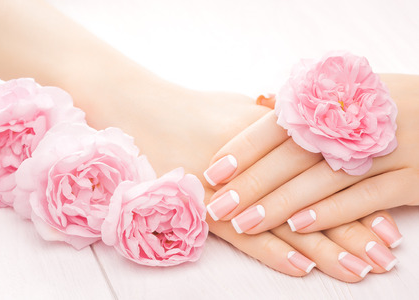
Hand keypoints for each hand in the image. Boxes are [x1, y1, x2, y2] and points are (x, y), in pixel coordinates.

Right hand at [88, 84, 401, 280]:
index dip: (361, 201)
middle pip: (314, 202)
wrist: (147, 111)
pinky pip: (244, 235)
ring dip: (324, 250)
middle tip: (383, 257)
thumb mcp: (242, 108)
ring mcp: (231, 187)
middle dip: (353, 232)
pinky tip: (302, 269)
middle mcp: (258, 161)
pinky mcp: (203, 207)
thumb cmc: (197, 109)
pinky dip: (274, 253)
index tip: (389, 225)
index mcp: (273, 134)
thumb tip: (307, 138)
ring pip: (286, 223)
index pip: (327, 174)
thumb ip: (277, 127)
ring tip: (356, 271)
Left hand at [204, 74, 418, 235]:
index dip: (245, 148)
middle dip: (252, 183)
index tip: (213, 170)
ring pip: (323, 180)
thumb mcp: (352, 89)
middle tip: (218, 205)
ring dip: (281, 204)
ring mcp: (389, 149)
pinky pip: (366, 199)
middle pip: (293, 156)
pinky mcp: (415, 177)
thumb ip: (310, 100)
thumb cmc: (387, 102)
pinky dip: (331, 213)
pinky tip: (299, 226)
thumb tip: (261, 101)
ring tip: (246, 222)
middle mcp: (360, 120)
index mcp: (340, 96)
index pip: (280, 124)